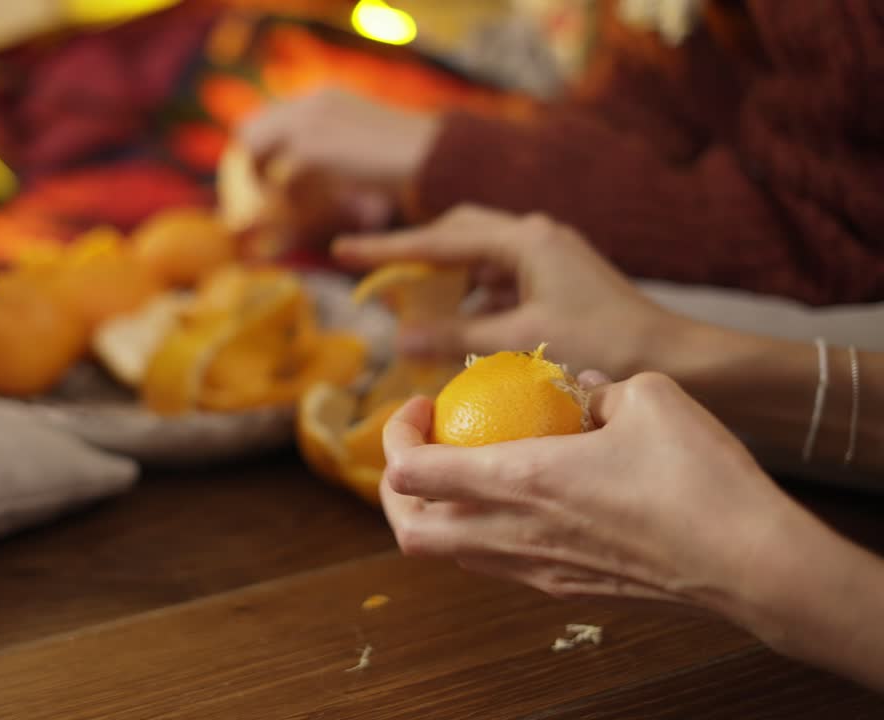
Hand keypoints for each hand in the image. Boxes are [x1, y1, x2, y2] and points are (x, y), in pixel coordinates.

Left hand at [237, 87, 440, 244]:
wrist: (434, 158)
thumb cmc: (413, 159)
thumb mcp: (367, 142)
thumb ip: (335, 148)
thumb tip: (306, 174)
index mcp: (325, 97)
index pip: (270, 117)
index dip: (266, 150)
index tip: (271, 180)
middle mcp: (310, 103)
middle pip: (249, 132)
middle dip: (253, 166)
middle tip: (267, 197)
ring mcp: (307, 125)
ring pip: (256, 157)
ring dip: (266, 185)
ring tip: (293, 208)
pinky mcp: (310, 152)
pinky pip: (280, 182)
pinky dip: (292, 203)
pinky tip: (315, 213)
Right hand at [334, 205, 680, 379]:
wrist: (677, 358)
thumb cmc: (603, 347)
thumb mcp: (520, 345)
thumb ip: (456, 338)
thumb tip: (398, 338)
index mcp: (525, 240)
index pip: (439, 240)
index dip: (387, 250)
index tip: (342, 251)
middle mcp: (535, 237)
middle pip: (456, 235)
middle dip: (413, 255)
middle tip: (371, 274)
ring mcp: (547, 257)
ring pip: (476, 260)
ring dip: (443, 282)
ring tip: (410, 310)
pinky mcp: (555, 280)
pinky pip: (496, 282)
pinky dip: (469, 302)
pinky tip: (456, 331)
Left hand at [378, 371, 811, 623]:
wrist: (751, 565)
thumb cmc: (699, 476)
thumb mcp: (648, 396)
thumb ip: (597, 388)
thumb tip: (579, 388)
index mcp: (519, 480)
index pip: (409, 473)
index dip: (394, 436)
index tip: (420, 406)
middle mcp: (514, 534)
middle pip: (409, 532)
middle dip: (395, 492)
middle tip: (422, 449)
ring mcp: (537, 571)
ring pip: (451, 556)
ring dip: (440, 515)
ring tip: (470, 473)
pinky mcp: (566, 590)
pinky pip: (499, 567)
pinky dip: (486, 535)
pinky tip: (527, 502)